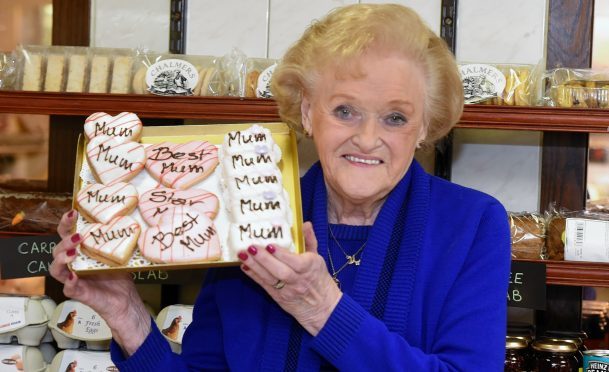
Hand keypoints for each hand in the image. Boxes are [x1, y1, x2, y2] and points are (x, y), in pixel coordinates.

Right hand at [49, 210, 150, 355]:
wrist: (126, 301)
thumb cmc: (119, 276)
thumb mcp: (119, 254)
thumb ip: (118, 241)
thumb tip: (130, 220)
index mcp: (81, 251)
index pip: (67, 234)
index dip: (66, 222)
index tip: (74, 212)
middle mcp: (74, 263)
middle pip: (57, 249)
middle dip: (64, 240)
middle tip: (78, 235)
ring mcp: (73, 279)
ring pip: (56, 268)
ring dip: (61, 258)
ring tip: (73, 252)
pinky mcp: (78, 293)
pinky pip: (68, 288)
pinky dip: (69, 281)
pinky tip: (74, 276)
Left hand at [238, 222, 341, 335]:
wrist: (322, 306)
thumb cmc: (318, 278)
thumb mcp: (318, 258)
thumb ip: (309, 240)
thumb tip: (305, 224)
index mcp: (310, 267)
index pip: (296, 262)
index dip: (282, 254)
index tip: (270, 245)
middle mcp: (299, 280)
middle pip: (281, 271)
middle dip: (265, 260)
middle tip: (251, 247)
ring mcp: (288, 290)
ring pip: (270, 278)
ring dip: (255, 266)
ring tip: (243, 254)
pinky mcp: (279, 298)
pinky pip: (265, 286)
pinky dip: (254, 276)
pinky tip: (245, 266)